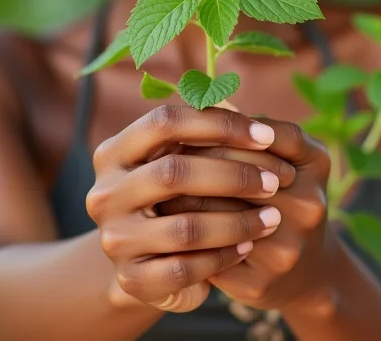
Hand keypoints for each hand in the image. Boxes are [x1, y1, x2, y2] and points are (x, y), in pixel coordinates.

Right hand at [86, 106, 293, 312]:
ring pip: (185, 227)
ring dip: (237, 221)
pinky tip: (247, 246)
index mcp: (115, 151)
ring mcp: (114, 238)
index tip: (266, 134)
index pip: (164, 121)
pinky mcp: (130, 279)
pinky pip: (185, 269)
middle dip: (233, 174)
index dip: (218, 124)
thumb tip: (238, 102)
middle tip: (275, 181)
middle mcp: (105, 192)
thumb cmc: (176, 197)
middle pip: (174, 171)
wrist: (148, 262)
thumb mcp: (181, 160)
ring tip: (272, 218)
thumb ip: (203, 133)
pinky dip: (222, 257)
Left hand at [165, 119, 335, 310]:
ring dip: (180, 197)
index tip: (191, 126)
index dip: (221, 127)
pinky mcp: (260, 285)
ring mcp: (286, 248)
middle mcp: (309, 205)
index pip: (261, 132)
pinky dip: (184, 235)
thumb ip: (249, 128)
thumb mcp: (285, 154)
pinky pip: (209, 251)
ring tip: (158, 187)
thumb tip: (199, 97)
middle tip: (163, 154)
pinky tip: (167, 223)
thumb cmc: (285, 196)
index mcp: (317, 162)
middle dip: (195, 160)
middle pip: (235, 170)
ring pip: (215, 212)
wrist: (308, 274)